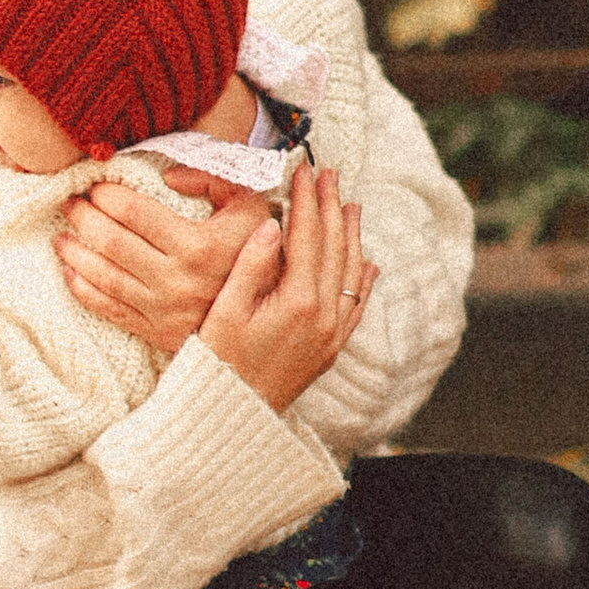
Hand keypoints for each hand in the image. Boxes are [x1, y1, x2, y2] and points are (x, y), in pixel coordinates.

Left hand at [56, 174, 271, 352]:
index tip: (95, 184)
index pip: (135, 213)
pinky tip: (71, 273)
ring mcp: (164, 310)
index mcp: (198, 246)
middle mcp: (176, 280)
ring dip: (75, 253)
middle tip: (70, 202)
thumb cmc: (259, 250)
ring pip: (103, 276)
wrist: (273, 317)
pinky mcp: (158, 332)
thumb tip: (167, 176)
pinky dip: (84, 290)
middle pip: (111, 242)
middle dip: (84, 218)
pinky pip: (110, 309)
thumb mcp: (251, 205)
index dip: (107, 195)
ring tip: (61, 235)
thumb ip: (213, 180)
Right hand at [199, 163, 376, 412]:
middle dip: (331, 208)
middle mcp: (324, 317)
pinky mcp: (331, 349)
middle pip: (334, 249)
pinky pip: (357, 306)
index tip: (303, 172)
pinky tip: (370, 263)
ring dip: (352, 236)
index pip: (307, 237)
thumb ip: (250, 266)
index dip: (306, 201)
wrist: (232, 415)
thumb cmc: (218, 363)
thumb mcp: (224, 311)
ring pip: (352, 273)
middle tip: (328, 174)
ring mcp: (332, 334)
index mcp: (298, 302)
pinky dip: (365, 280)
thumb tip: (271, 225)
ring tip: (351, 205)